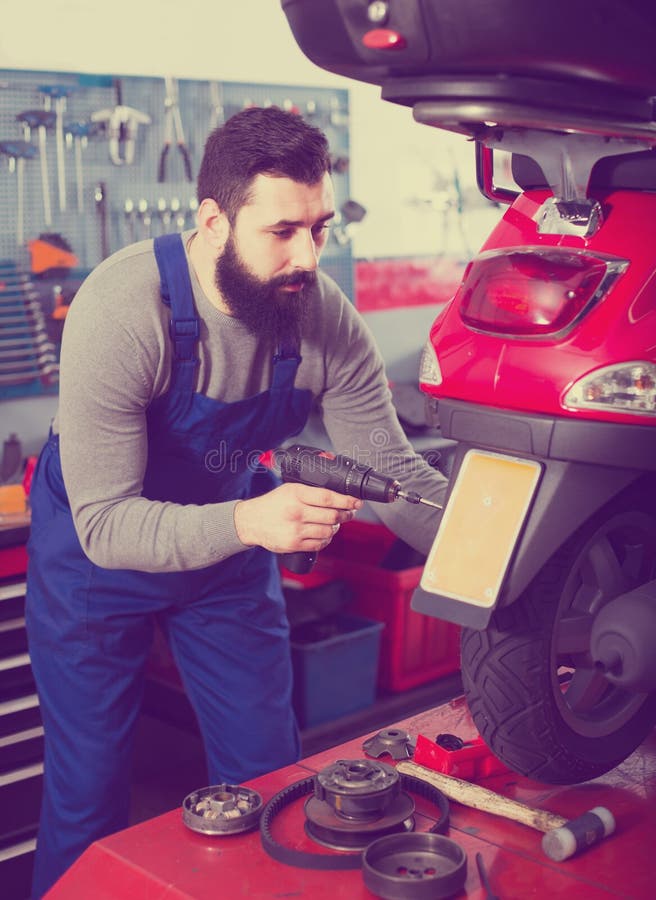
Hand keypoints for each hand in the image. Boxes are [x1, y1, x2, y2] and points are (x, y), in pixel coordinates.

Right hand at [233, 483, 361, 552]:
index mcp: (296, 494)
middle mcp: (296, 512)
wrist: (251, 522)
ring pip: (328, 531)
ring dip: (336, 527)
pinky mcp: (294, 544)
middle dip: (346, 514)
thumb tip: (336, 483)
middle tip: (349, 512)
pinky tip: (324, 533)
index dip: (347, 500)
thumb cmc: (273, 504)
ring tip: (334, 523)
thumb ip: (311, 487)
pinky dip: (326, 539)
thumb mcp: (289, 488)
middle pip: (332, 516)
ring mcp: (295, 530)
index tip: (357, 502)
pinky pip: (319, 544)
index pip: (328, 497)